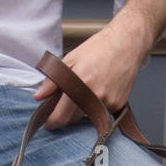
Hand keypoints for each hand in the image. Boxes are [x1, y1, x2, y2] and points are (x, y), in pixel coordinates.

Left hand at [32, 24, 147, 129]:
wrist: (126, 43)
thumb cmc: (98, 49)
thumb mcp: (70, 59)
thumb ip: (52, 80)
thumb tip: (39, 96)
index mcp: (79, 84)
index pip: (61, 116)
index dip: (52, 121)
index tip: (49, 121)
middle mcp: (94, 96)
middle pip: (73, 119)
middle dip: (66, 113)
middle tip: (67, 99)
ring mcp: (107, 102)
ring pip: (86, 116)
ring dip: (81, 110)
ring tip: (86, 89)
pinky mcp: (117, 105)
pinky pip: (100, 113)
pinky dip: (96, 106)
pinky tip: (100, 89)